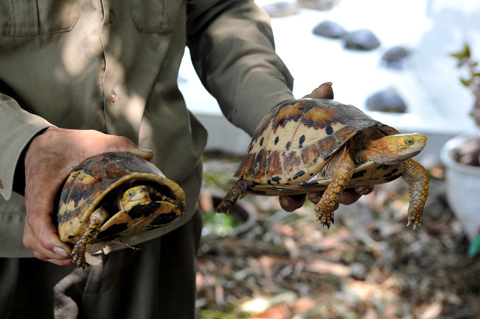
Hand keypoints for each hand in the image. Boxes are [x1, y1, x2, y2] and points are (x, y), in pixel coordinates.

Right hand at [23, 127, 152, 265]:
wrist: (42, 142)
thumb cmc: (66, 143)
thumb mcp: (93, 140)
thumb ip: (119, 144)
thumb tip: (149, 154)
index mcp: (44, 185)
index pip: (37, 218)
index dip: (48, 239)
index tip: (66, 248)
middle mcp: (35, 201)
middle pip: (33, 238)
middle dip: (53, 253)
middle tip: (79, 255)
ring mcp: (36, 209)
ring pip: (33, 240)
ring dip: (51, 254)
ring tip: (77, 255)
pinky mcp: (41, 213)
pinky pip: (37, 236)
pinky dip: (50, 247)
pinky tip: (72, 247)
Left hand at [279, 82, 373, 211]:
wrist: (277, 125)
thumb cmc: (303, 118)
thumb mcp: (312, 107)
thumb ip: (319, 98)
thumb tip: (326, 86)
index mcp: (343, 157)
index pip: (359, 174)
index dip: (364, 184)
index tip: (365, 186)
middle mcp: (330, 174)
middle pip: (343, 191)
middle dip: (345, 196)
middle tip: (344, 196)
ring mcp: (310, 182)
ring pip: (320, 198)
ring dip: (320, 199)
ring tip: (316, 196)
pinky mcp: (290, 187)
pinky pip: (293, 200)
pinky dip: (291, 202)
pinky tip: (288, 199)